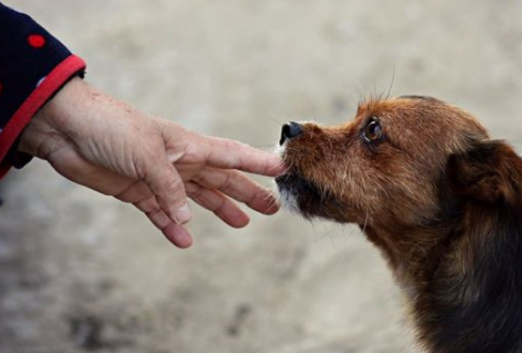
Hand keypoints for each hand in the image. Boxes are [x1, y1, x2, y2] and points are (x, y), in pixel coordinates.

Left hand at [19, 77, 283, 247]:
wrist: (66, 129)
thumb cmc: (111, 128)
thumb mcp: (147, 156)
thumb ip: (170, 188)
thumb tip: (188, 218)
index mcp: (187, 145)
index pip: (232, 155)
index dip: (258, 162)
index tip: (283, 168)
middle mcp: (178, 161)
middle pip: (221, 179)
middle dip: (247, 193)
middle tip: (271, 206)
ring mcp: (158, 177)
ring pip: (197, 197)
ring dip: (219, 209)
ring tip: (242, 223)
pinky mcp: (136, 191)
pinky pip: (161, 213)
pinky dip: (173, 226)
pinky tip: (184, 239)